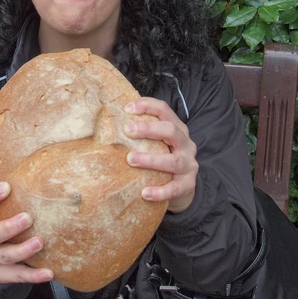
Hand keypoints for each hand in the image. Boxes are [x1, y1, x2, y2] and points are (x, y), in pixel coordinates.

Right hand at [0, 182, 53, 283]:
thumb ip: (11, 195)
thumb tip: (44, 168)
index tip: (7, 186)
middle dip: (9, 227)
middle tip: (28, 217)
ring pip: (4, 256)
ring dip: (23, 250)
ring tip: (39, 242)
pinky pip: (16, 276)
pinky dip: (33, 275)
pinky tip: (49, 272)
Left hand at [123, 98, 198, 213]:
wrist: (182, 189)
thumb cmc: (162, 160)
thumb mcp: (157, 143)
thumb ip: (142, 134)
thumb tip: (108, 123)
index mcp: (177, 129)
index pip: (164, 110)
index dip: (147, 105)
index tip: (127, 109)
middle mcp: (185, 144)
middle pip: (171, 130)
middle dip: (148, 129)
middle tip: (127, 131)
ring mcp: (189, 165)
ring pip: (173, 161)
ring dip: (150, 160)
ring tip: (130, 160)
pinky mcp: (188, 185)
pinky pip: (174, 188)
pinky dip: (160, 191)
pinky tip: (144, 193)